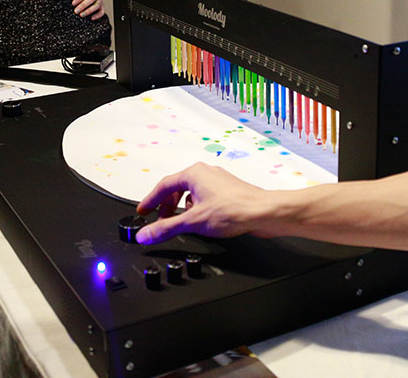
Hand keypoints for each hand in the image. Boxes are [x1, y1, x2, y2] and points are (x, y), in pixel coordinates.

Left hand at [73, 0, 105, 18]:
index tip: (73, 3)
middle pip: (91, 0)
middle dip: (83, 6)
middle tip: (76, 11)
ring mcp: (99, 1)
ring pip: (96, 6)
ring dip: (89, 11)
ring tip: (81, 15)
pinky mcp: (102, 6)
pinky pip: (102, 12)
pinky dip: (98, 15)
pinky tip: (91, 18)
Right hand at [134, 162, 269, 244]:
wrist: (264, 212)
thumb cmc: (234, 210)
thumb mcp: (193, 222)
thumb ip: (166, 228)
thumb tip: (145, 233)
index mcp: (194, 173)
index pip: (163, 186)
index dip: (151, 200)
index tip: (143, 211)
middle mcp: (205, 173)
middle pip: (177, 188)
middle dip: (166, 206)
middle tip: (160, 220)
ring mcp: (217, 181)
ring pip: (191, 193)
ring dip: (182, 208)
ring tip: (182, 222)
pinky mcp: (227, 190)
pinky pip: (204, 197)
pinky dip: (197, 208)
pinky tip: (202, 221)